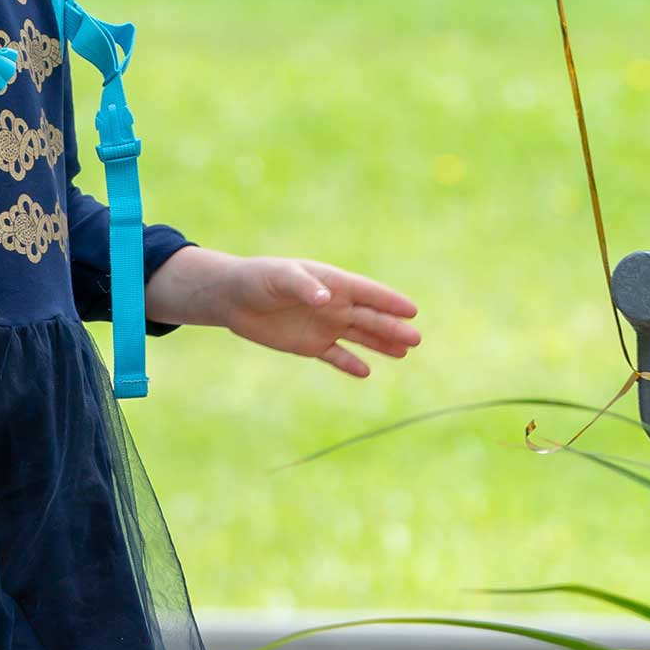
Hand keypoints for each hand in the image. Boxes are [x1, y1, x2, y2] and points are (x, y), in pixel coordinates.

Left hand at [147, 246, 420, 378]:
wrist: (233, 297)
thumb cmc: (258, 279)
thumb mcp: (279, 277)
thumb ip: (303, 286)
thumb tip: (325, 298)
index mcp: (331, 283)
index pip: (367, 293)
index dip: (390, 301)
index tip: (412, 310)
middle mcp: (333, 304)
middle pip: (370, 317)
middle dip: (393, 327)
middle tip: (417, 339)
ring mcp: (324, 325)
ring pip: (360, 336)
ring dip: (381, 344)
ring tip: (404, 353)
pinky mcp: (310, 345)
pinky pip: (336, 356)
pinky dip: (350, 363)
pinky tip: (366, 371)